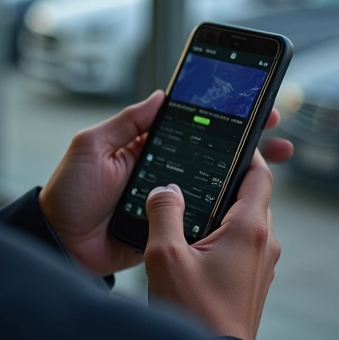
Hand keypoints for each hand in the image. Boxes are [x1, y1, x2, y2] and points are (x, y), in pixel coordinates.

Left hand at [40, 91, 291, 277]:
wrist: (62, 244)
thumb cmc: (69, 193)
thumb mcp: (92, 147)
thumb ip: (126, 122)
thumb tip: (161, 96)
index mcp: (144, 145)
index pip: (189, 124)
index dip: (217, 114)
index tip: (247, 104)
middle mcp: (161, 168)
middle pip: (210, 150)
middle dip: (244, 139)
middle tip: (274, 128)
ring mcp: (169, 198)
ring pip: (213, 181)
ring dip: (245, 170)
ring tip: (276, 157)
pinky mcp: (171, 225)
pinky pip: (203, 213)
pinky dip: (228, 206)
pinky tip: (251, 198)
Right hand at [144, 151, 279, 339]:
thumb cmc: (194, 313)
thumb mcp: (166, 256)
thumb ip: (165, 212)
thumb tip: (167, 188)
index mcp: (249, 230)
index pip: (260, 176)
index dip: (248, 153)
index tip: (231, 140)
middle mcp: (265, 243)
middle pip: (253, 195)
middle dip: (229, 180)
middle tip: (202, 170)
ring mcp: (263, 264)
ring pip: (248, 219)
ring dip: (225, 208)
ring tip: (193, 205)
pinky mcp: (255, 280)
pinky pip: (244, 242)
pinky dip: (225, 232)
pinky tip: (196, 240)